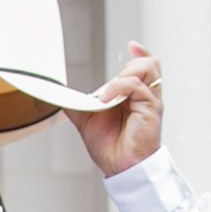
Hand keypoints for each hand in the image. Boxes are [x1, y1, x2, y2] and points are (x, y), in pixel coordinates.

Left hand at [65, 43, 163, 176]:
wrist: (119, 166)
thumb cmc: (110, 146)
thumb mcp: (87, 120)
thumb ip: (77, 104)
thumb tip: (59, 97)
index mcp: (133, 95)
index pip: (145, 65)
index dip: (140, 53)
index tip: (131, 45)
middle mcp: (144, 96)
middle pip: (150, 63)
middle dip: (132, 62)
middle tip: (113, 78)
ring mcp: (149, 101)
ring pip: (148, 69)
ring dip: (126, 72)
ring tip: (109, 91)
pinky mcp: (151, 108)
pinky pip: (136, 86)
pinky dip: (119, 87)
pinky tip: (107, 99)